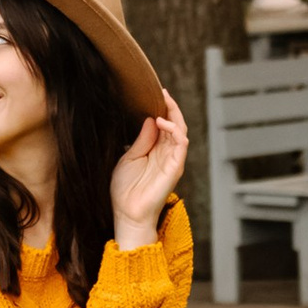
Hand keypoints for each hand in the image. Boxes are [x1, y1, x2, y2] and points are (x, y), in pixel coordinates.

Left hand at [111, 91, 188, 247]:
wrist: (127, 213)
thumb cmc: (126, 190)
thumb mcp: (129, 158)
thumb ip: (141, 140)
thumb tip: (150, 119)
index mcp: (156, 151)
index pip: (165, 125)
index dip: (164, 109)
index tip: (157, 94)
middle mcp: (167, 154)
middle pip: (176, 125)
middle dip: (171, 108)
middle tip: (163, 93)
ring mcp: (172, 161)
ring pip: (181, 132)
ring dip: (174, 116)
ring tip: (163, 104)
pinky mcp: (175, 168)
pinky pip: (181, 146)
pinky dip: (175, 131)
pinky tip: (163, 122)